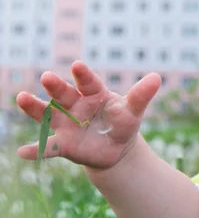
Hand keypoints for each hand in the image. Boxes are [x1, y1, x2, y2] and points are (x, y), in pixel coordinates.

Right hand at [16, 61, 160, 169]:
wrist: (115, 149)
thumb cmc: (122, 123)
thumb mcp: (133, 111)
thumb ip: (141, 95)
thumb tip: (157, 77)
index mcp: (93, 93)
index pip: (88, 82)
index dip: (82, 74)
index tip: (77, 65)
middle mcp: (74, 104)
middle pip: (63, 93)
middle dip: (55, 86)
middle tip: (47, 77)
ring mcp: (65, 124)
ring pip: (48, 113)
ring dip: (34, 106)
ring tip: (21, 98)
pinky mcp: (62, 144)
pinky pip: (48, 147)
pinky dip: (36, 150)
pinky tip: (23, 152)